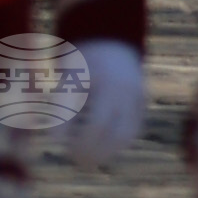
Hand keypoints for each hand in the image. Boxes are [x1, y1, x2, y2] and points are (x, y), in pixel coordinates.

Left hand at [63, 41, 150, 163]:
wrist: (108, 39)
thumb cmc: (81, 59)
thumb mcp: (68, 77)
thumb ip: (62, 106)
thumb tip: (53, 140)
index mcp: (107, 82)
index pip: (97, 124)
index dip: (82, 141)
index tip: (63, 149)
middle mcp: (127, 91)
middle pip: (116, 134)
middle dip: (95, 150)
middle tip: (76, 159)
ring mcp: (139, 98)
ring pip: (128, 135)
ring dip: (108, 151)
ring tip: (87, 157)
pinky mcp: (144, 104)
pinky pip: (134, 129)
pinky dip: (117, 142)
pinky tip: (101, 146)